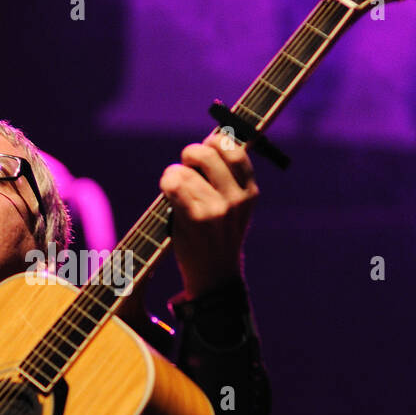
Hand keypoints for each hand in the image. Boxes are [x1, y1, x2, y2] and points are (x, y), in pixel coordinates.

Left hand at [160, 131, 258, 298]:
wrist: (214, 276)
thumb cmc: (217, 235)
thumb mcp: (234, 206)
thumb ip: (225, 176)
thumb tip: (210, 138)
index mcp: (249, 191)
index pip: (233, 149)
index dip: (214, 143)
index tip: (205, 149)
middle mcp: (237, 199)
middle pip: (207, 151)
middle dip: (189, 154)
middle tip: (185, 167)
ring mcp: (218, 209)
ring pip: (184, 169)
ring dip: (172, 174)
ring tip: (175, 189)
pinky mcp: (196, 219)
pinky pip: (173, 184)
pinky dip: (166, 184)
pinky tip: (168, 195)